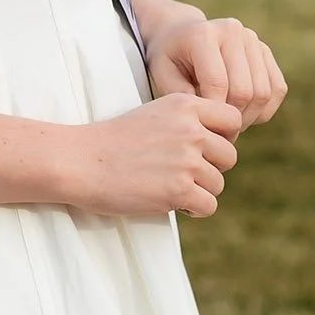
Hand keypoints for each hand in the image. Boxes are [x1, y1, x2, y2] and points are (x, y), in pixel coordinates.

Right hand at [75, 93, 242, 219]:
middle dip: (211, 168)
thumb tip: (223, 145)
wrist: (81, 161)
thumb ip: (188, 122)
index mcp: (185, 105)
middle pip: (229, 156)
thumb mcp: (155, 114)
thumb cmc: (114, 140)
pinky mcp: (179, 190)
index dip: (223, 136)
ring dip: (199, 190)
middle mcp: (190, 129)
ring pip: (218, 184)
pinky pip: (208, 206)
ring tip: (170, 186)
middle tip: (183, 173)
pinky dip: (193, 209)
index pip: (233, 119)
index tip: (203, 148)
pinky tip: (172, 202)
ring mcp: (186, 160)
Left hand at [145, 14, 287, 129]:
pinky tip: (244, 113)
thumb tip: (208, 115)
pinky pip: (277, 89)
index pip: (218, 83)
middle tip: (219, 132)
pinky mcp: (265, 51)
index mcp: (203, 34)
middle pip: (245, 90)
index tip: (205, 129)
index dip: (214, 113)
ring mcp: (252, 39)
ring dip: (249, 117)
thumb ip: (181, 95)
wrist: (182, 34)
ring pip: (264, 92)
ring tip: (229, 123)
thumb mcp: (162, 74)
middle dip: (232, 119)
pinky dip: (264, 109)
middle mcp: (232, 30)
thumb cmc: (171, 58)